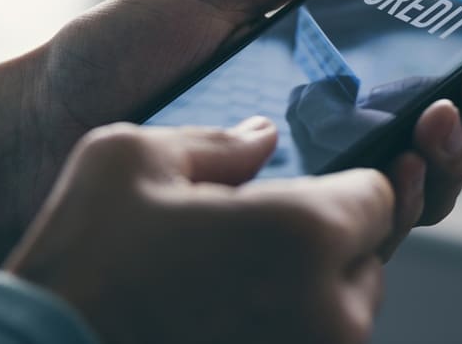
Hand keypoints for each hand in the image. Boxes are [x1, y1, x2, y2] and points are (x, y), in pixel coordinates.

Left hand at [0, 0, 461, 266]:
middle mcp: (332, 121)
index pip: (431, 50)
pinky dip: (413, 190)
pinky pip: (374, 218)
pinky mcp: (287, 221)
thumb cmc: (114, 55)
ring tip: (455, 101)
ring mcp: (313, 176)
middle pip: (448, 116)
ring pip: (429, 173)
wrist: (36, 133)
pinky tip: (417, 157)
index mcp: (322, 60)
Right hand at [5, 118, 392, 343]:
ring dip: (312, 285)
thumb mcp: (129, 160)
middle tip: (269, 227)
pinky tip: (228, 309)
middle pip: (370, 254)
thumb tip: (260, 137)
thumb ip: (215, 140)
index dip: (348, 179)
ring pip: (346, 307)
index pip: (379, 194)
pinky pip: (312, 343)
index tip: (320, 180)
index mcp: (303, 236)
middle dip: (331, 234)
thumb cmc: (81, 267)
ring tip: (240, 272)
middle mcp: (329, 312)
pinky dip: (288, 323)